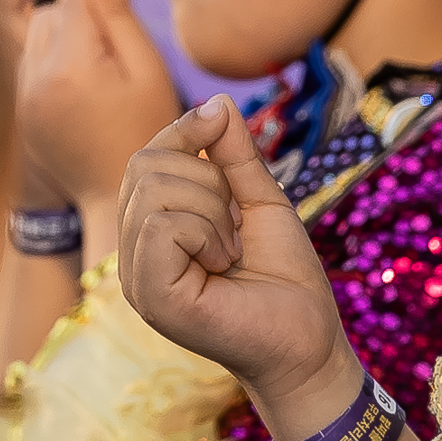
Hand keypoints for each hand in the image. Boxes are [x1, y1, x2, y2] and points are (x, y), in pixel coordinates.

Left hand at [14, 0, 181, 210]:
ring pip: (32, 36)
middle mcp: (35, 80)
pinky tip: (73, 49)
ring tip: (93, 21)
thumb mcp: (146, 73)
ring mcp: (23, 99)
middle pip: (48, 14)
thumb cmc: (146, 134)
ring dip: (59, 22)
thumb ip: (119, 17)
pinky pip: (26, 61)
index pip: (72, 0)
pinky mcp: (21, 112)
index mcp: (69, 68)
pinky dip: (47, 47)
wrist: (118, 200)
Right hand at [118, 95, 361, 440]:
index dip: (183, 129)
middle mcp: (133, 252)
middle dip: (208, 178)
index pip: (144, 157)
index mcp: (151, 230)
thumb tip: (216, 100)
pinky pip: (162, 225)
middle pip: (146, 165)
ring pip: (154, 191)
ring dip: (213, 210)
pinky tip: (225, 263)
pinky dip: (207, 232)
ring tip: (231, 249)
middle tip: (235, 225)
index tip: (220, 124)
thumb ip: (234, 154)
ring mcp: (136, 277)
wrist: (308, 339)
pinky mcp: (151, 295)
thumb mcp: (258, 199)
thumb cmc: (283, 277)